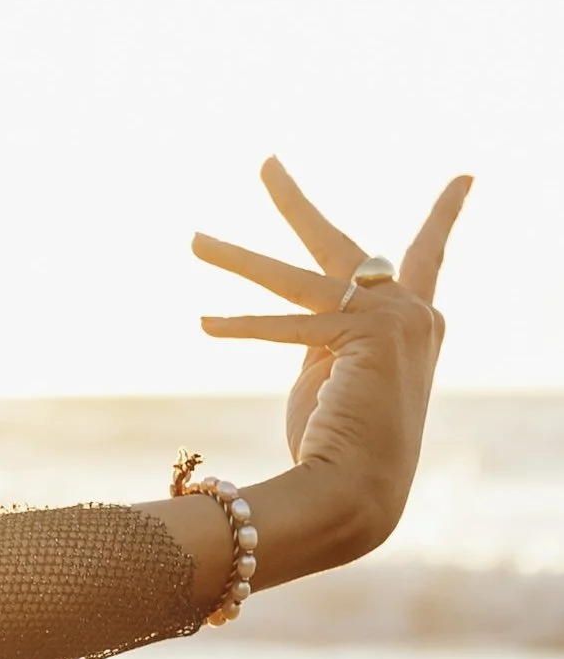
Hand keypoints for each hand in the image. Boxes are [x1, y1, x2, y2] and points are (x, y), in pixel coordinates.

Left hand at [190, 158, 470, 577]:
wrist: (357, 496)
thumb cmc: (338, 448)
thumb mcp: (329, 378)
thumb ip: (322, 336)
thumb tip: (292, 313)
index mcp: (415, 326)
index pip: (428, 256)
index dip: (445, 214)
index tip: (465, 175)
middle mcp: (412, 316)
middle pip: (342, 242)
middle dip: (295, 202)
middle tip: (264, 162)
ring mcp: (390, 323)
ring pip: (294, 278)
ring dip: (236, 258)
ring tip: (192, 240)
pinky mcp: (360, 338)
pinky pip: (286, 325)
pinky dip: (242, 327)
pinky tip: (205, 322)